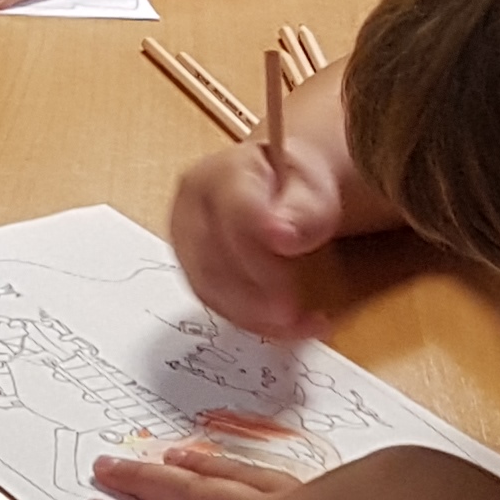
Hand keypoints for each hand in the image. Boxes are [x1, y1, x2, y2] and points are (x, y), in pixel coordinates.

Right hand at [166, 135, 354, 338]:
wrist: (282, 193)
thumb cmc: (296, 188)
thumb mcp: (313, 188)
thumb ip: (304, 209)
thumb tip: (285, 234)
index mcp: (221, 174)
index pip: (233, 207)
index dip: (259, 230)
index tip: (290, 249)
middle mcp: (191, 206)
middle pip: (212, 255)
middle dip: (256, 290)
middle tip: (296, 312)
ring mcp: (186, 241)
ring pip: (208, 287)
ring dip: (254, 316)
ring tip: (300, 325)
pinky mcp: (193, 271)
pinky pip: (213, 303)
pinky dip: (251, 322)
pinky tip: (285, 326)